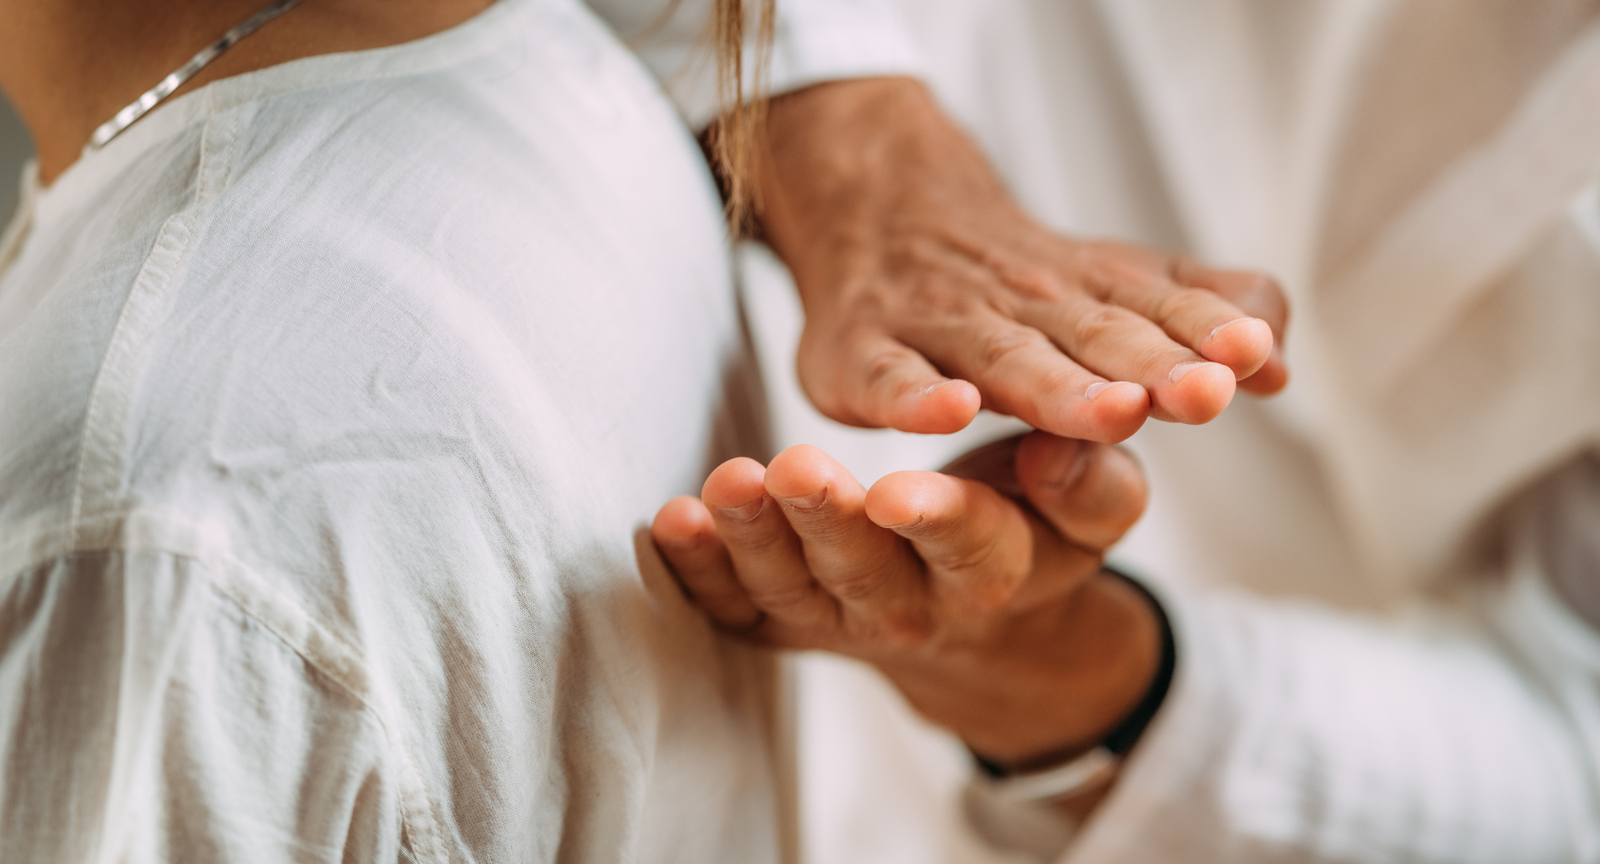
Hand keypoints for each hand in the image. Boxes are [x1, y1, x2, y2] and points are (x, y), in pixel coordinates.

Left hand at [651, 434, 1161, 767]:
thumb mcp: (1089, 511)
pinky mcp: (775, 617)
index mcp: (992, 573)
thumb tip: (1061, 450)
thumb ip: (1092, 483)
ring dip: (749, 538)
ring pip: (786, 586)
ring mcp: (834, 617)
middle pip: (860, 572)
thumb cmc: (1029, 529)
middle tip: (796, 469)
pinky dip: (693, 570)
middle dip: (825, 522)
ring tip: (727, 484)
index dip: (934, 521)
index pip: (968, 546)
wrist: (971, 610)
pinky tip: (668, 522)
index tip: (899, 493)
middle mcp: (909, 606)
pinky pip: (727, 604)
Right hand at [755, 78, 1288, 442]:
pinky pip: (888, 378)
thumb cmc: (1011, 273)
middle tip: (1208, 393)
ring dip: (1061, 387)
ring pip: (1004, 358)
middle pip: (1094, 337)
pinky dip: (916, 396)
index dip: (1207, 331)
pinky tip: (950, 412)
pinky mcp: (862, 355)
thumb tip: (1280, 369)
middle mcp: (1021, 304)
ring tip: (1117, 413)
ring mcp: (939, 327)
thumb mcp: (1111, 279)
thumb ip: (1201, 309)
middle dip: (1153, 365)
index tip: (1253, 357)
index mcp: (1088, 291)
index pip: (1158, 310)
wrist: (874, 208)